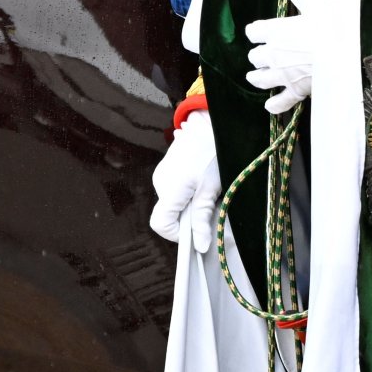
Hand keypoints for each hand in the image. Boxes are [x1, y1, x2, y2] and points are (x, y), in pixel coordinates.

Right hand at [149, 109, 220, 252]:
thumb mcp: (211, 189)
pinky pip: (174, 190)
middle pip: (168, 215)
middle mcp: (160, 183)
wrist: (209, 124)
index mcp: (169, 190)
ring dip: (190, 205)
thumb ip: (202, 219)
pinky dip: (188, 193)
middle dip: (189, 218)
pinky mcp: (167, 169)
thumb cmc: (211, 154)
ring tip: (208, 191)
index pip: (160, 225)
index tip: (197, 231)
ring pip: (173, 203)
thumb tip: (200, 246)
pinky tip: (201, 181)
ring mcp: (162, 175)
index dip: (178, 235)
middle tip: (210, 207)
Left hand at [243, 0, 330, 114]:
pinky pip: (280, 102)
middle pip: (255, 55)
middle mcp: (274, 54)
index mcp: (275, 30)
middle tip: (264, 52)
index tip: (261, 30)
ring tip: (256, 75)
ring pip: (260, 78)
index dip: (257, 31)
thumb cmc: (334, 24)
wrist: (351, 54)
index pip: (254, 31)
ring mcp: (284, 74)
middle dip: (258, 53)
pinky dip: (274, 104)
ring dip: (257, 76)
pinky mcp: (297, 91)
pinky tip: (271, 105)